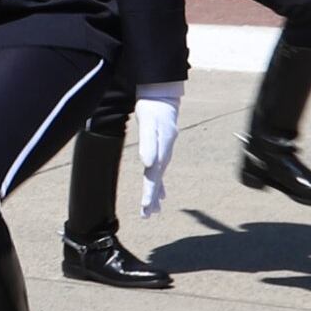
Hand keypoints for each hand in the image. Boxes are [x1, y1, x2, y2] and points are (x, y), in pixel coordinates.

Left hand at [133, 84, 182, 217]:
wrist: (161, 95)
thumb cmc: (153, 109)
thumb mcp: (148, 124)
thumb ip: (149, 143)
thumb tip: (148, 163)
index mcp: (161, 151)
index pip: (154, 176)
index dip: (150, 193)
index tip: (146, 208)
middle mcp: (164, 154)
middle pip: (157, 180)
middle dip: (152, 199)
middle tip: (147, 215)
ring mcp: (164, 152)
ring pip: (158, 177)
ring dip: (155, 194)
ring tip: (152, 211)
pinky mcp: (161, 148)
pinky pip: (159, 170)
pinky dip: (158, 183)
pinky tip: (159, 194)